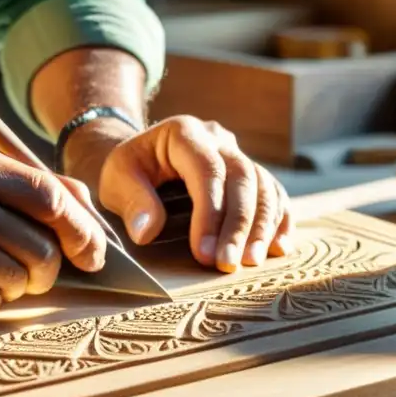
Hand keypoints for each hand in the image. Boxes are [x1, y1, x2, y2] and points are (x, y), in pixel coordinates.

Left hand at [95, 117, 292, 272]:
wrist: (140, 158)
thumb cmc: (128, 170)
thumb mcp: (116, 179)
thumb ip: (132, 202)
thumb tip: (147, 232)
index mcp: (184, 132)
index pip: (207, 170)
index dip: (210, 213)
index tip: (204, 252)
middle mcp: (218, 138)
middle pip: (242, 177)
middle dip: (238, 225)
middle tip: (229, 264)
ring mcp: (237, 153)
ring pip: (264, 185)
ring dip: (262, 226)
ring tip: (251, 262)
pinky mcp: (249, 171)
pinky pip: (274, 192)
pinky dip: (279, 219)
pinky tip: (278, 248)